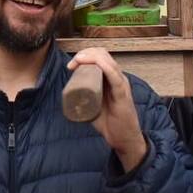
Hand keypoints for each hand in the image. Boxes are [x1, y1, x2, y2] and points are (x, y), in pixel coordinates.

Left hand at [66, 48, 147, 170]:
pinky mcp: (123, 94)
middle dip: (85, 53)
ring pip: (108, 61)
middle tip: (73, 63)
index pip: (100, 56)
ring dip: (91, 57)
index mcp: (111, 78)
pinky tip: (96, 64)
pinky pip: (115, 76)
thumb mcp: (93, 105)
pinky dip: (105, 66)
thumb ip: (85, 97)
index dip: (85, 54)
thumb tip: (69, 94)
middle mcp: (118, 78)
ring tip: (78, 61)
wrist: (123, 139)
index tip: (71, 65)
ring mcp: (121, 85)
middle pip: (103, 54)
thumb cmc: (110, 123)